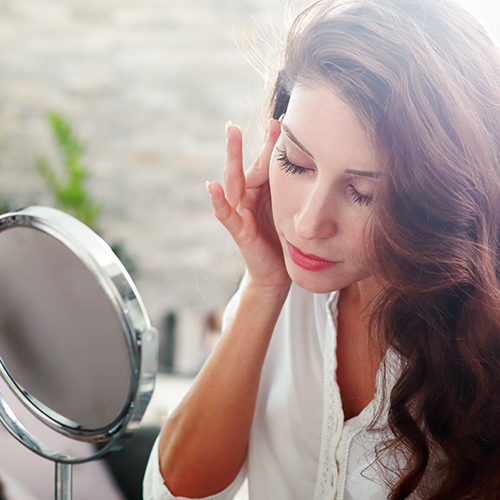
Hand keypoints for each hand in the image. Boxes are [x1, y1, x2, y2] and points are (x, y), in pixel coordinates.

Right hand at [207, 119, 290, 290]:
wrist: (278, 273)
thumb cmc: (284, 241)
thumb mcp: (292, 211)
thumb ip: (297, 190)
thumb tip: (320, 164)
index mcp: (264, 191)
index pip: (266, 161)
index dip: (273, 140)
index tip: (285, 116)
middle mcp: (250, 198)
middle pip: (249, 165)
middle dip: (250, 139)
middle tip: (250, 111)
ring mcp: (242, 213)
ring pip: (234, 181)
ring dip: (232, 156)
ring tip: (231, 132)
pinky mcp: (240, 231)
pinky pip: (226, 214)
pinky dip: (218, 201)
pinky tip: (212, 186)